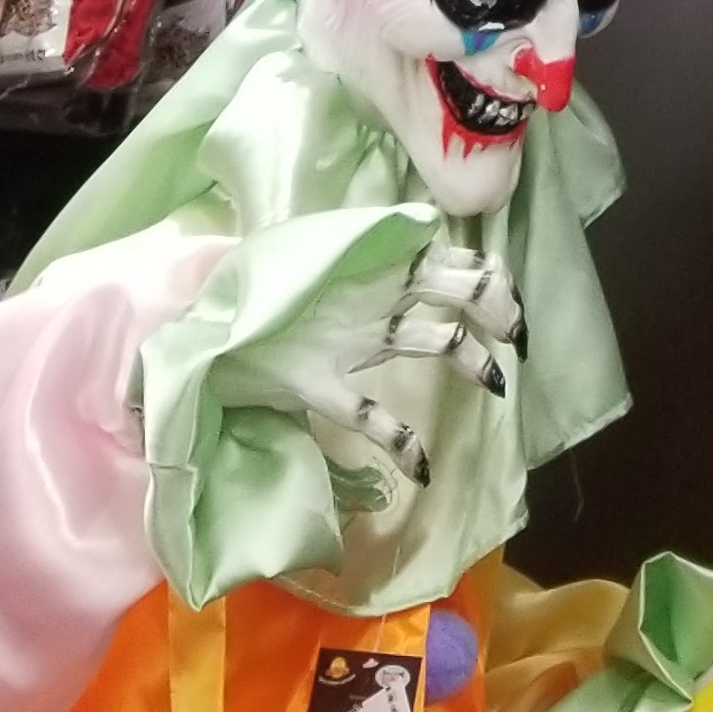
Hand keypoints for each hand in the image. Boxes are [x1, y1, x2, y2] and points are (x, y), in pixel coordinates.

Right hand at [211, 238, 521, 489]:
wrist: (196, 328)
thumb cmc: (263, 297)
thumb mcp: (320, 267)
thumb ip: (369, 259)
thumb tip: (426, 242)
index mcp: (369, 265)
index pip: (447, 256)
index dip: (488, 275)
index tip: (509, 297)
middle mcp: (367, 295)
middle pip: (452, 288)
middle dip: (496, 308)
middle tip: (516, 337)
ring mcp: (345, 340)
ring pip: (429, 339)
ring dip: (473, 361)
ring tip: (498, 384)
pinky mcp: (318, 386)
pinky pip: (372, 417)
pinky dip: (404, 445)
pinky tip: (424, 470)